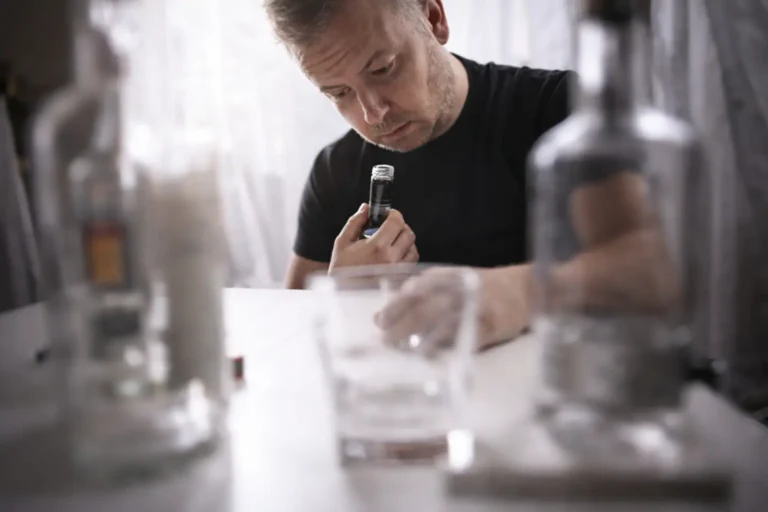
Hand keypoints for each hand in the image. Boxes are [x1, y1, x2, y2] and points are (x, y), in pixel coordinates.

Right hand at [329, 204, 418, 271]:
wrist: (343, 295)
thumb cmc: (341, 270)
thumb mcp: (342, 242)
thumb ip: (355, 222)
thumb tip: (366, 208)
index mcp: (377, 247)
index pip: (396, 222)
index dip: (393, 214)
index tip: (388, 214)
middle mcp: (391, 258)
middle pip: (408, 234)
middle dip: (400, 226)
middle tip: (389, 228)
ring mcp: (397, 270)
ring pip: (413, 248)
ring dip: (405, 242)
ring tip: (391, 243)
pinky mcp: (400, 279)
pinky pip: (410, 263)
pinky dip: (406, 256)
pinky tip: (393, 256)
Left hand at [374, 265, 531, 351]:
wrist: (525, 289)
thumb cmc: (483, 287)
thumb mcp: (454, 279)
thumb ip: (425, 289)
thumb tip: (388, 300)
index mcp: (448, 276)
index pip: (415, 289)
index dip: (395, 305)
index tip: (379, 320)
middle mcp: (460, 289)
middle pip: (424, 307)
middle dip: (401, 324)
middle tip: (385, 339)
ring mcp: (475, 307)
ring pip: (440, 322)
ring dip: (417, 337)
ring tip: (401, 349)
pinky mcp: (489, 326)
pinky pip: (462, 337)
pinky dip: (444, 346)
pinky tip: (429, 354)